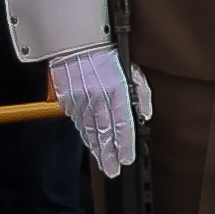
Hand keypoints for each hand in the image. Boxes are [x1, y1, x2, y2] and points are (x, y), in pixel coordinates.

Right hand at [50, 47, 144, 178]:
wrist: (75, 43)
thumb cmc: (106, 54)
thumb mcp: (132, 70)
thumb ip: (142, 94)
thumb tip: (146, 116)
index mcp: (115, 90)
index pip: (122, 124)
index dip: (124, 145)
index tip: (126, 159)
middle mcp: (97, 97)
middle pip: (104, 133)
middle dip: (109, 155)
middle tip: (113, 170)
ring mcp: (80, 100)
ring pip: (89, 131)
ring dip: (96, 148)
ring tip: (103, 163)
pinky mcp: (68, 100)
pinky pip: (78, 122)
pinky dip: (85, 134)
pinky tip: (91, 143)